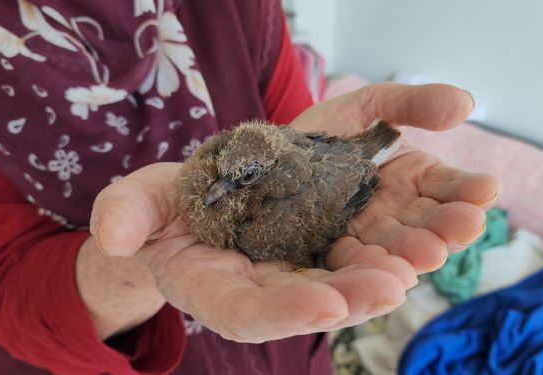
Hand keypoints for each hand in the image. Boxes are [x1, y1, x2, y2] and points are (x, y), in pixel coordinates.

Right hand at [90, 83, 501, 341]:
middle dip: (353, 293)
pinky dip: (395, 237)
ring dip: (390, 265)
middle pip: (310, 299)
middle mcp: (263, 286)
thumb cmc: (157, 213)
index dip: (282, 312)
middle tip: (395, 282)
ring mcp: (295, 265)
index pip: (246, 312)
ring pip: (345, 275)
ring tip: (431, 249)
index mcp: (213, 286)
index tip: (323, 303)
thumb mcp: (132, 205)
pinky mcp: (320, 240)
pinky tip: (430, 224)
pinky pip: (360, 245)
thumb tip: (111, 235)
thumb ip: (124, 215)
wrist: (192, 207)